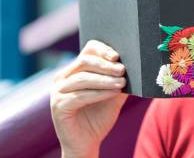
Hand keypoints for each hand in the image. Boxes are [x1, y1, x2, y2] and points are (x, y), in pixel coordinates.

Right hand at [50, 40, 127, 157]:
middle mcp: (63, 77)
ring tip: (122, 82)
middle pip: (84, 61)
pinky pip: (80, 96)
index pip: (88, 50)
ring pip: (83, 78)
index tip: (117, 56)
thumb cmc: (99, 116)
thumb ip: (119, 80)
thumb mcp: (113, 95)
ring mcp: (58, 91)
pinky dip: (99, 93)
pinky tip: (113, 92)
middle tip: (122, 70)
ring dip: (104, 79)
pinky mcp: (58, 106)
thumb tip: (135, 66)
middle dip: (105, 65)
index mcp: (75, 70)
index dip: (102, 50)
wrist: (87, 143)